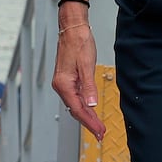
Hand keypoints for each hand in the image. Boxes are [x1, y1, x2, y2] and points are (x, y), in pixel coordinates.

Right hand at [50, 10, 105, 138]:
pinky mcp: (67, 79)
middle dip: (89, 123)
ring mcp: (63, 83)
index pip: (78, 109)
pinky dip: (83, 106)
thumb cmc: (78, 42)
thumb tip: (91, 105)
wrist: (73, 28)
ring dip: (87, 116)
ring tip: (98, 126)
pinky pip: (75, 97)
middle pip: (75, 110)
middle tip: (100, 134)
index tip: (99, 131)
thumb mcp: (87, 64)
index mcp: (63, 84)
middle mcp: (60, 85)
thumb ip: (89, 86)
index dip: (90, 122)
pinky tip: (90, 111)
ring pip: (75, 105)